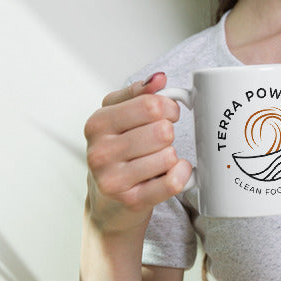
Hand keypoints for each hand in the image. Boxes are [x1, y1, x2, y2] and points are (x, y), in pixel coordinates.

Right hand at [83, 71, 191, 234]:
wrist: (107, 202)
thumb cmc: (117, 152)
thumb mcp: (119, 115)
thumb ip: (139, 93)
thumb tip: (158, 78)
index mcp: (98, 123)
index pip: (150, 104)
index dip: (169, 107)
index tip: (168, 113)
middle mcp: (100, 151)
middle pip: (162, 130)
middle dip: (169, 133)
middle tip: (160, 140)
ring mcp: (113, 179)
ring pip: (169, 155)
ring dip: (171, 155)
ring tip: (157, 159)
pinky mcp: (131, 201)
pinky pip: (173, 182)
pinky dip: (182, 174)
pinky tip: (174, 171)